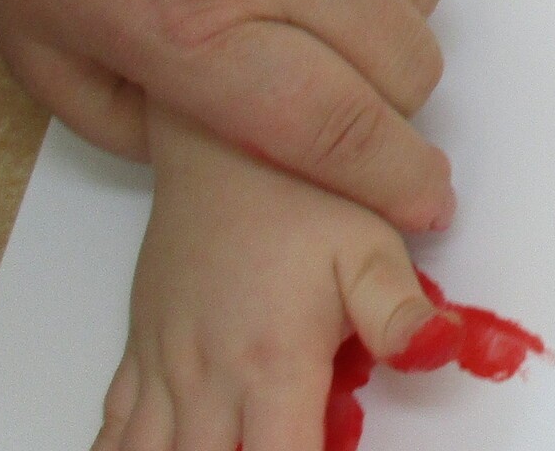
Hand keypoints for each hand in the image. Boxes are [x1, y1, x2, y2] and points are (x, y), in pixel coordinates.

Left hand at [0, 0, 456, 230]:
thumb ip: (135, 128)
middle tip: (344, 94)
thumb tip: (229, 149)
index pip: (338, 132)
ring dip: (388, 15)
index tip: (423, 204)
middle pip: (404, 67)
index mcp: (190, 24)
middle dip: (391, 106)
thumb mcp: (37, 48)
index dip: (394, 182)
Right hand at [98, 111, 441, 450]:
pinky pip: (112, 429)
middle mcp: (208, 380)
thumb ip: (401, 312)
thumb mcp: (369, 243)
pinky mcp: (139, 352)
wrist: (220, 136)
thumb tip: (442, 351)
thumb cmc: (296, 187)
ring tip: (221, 449)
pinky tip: (160, 449)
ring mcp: (165, 369)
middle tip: (278, 448)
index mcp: (273, 366)